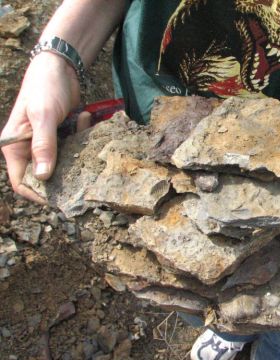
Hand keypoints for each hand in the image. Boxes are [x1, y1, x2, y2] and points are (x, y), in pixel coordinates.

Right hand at [1, 52, 80, 202]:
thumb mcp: (42, 116)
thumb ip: (43, 145)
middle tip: (83, 174)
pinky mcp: (63, 136)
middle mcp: (29, 148)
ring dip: (76, 154)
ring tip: (84, 136)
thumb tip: (43, 176)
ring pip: (62, 163)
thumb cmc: (44, 88)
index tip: (59, 199)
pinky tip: (84, 117)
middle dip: (64, 176)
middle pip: (44, 176)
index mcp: (14, 147)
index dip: (37, 194)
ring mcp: (47, 143)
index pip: (21, 182)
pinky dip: (81, 137)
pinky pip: (73, 147)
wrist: (60, 66)